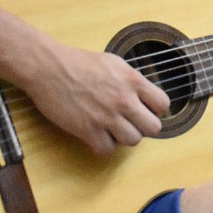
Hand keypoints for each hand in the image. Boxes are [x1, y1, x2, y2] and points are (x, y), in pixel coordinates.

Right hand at [27, 47, 169, 155]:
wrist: (49, 68)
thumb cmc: (80, 63)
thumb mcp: (116, 64)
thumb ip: (133, 80)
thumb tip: (145, 95)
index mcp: (133, 81)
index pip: (163, 105)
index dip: (156, 110)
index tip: (145, 110)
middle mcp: (124, 100)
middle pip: (153, 127)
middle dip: (143, 127)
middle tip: (131, 123)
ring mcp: (106, 116)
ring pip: (133, 141)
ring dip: (124, 137)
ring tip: (113, 129)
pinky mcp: (87, 129)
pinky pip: (107, 149)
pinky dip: (103, 146)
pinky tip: (97, 136)